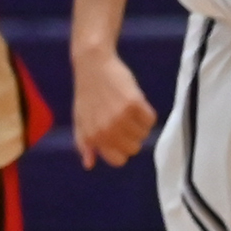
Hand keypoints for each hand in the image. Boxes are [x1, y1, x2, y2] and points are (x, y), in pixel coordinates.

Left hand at [69, 44, 156, 168]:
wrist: (93, 65)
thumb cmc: (87, 94)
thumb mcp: (80, 120)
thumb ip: (84, 143)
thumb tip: (89, 165)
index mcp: (94, 136)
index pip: (118, 160)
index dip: (122, 150)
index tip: (121, 138)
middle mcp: (107, 129)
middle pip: (134, 149)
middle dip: (133, 137)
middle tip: (126, 121)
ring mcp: (121, 117)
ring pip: (143, 134)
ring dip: (140, 124)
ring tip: (130, 110)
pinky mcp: (134, 103)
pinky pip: (150, 119)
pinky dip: (148, 114)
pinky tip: (138, 104)